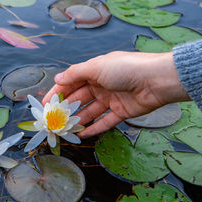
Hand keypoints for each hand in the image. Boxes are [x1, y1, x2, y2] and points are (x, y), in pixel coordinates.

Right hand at [43, 51, 189, 137]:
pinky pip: (105, 121)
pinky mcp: (122, 112)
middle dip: (66, 109)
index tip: (46, 105)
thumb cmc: (125, 68)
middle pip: (80, 98)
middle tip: (53, 121)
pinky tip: (83, 134)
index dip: (58, 93)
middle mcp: (101, 85)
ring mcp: (111, 99)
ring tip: (65, 130)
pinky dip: (95, 128)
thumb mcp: (97, 67)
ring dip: (79, 120)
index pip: (71, 83)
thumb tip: (58, 79)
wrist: (156, 80)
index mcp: (94, 71)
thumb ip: (76, 74)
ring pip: (91, 111)